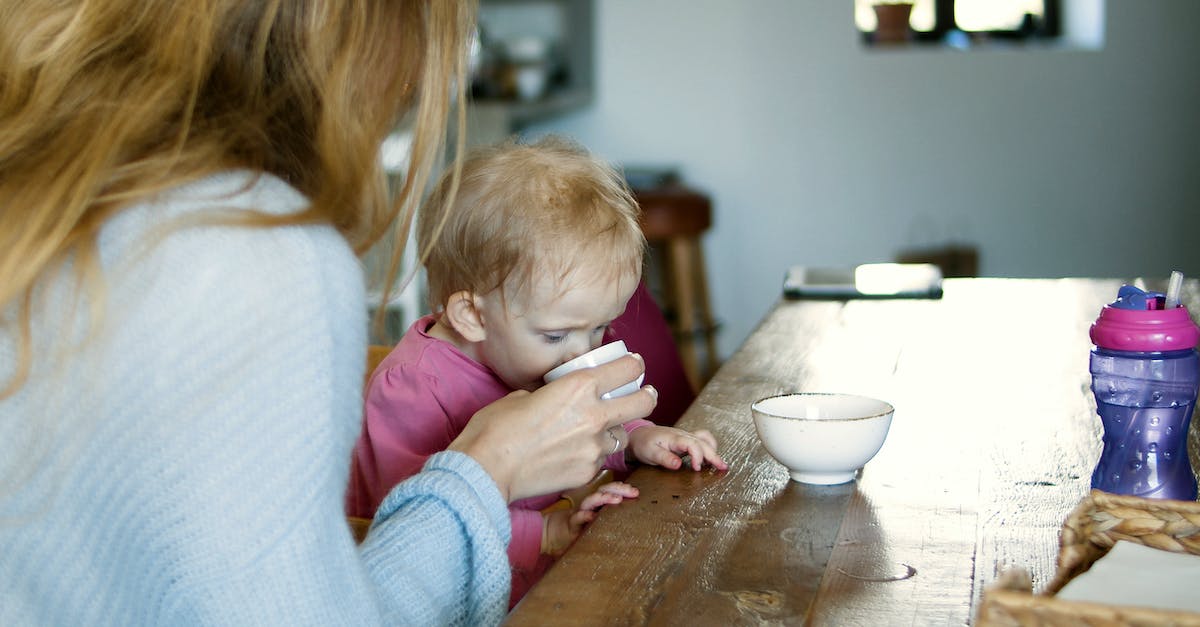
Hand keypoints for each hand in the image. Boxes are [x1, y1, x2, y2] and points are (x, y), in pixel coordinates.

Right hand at [448, 353, 656, 501]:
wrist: (485, 469)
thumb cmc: (496, 428)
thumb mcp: (523, 395)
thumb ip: (551, 395)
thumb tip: (556, 400)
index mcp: (579, 386)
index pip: (627, 369)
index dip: (634, 365)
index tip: (633, 366)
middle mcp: (595, 414)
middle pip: (644, 402)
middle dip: (647, 396)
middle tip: (643, 395)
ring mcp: (594, 447)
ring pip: (621, 435)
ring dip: (613, 431)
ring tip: (595, 432)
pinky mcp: (588, 472)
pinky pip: (600, 459)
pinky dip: (591, 455)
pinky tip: (571, 455)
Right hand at [541, 481, 638, 555]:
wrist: (553, 535)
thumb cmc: (577, 528)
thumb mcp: (595, 522)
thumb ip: (607, 514)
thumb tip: (629, 510)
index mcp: (596, 504)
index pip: (609, 491)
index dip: (621, 488)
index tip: (634, 490)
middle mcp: (588, 506)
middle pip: (603, 491)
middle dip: (618, 489)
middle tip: (632, 491)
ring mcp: (579, 513)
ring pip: (590, 502)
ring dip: (602, 498)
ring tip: (615, 499)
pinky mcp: (570, 524)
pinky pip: (576, 519)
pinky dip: (582, 516)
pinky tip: (590, 516)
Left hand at [627, 426, 727, 471]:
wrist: (638, 435)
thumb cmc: (644, 444)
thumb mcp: (650, 453)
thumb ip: (664, 458)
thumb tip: (679, 464)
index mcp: (674, 438)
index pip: (693, 444)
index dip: (698, 456)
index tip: (698, 468)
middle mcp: (683, 435)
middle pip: (703, 442)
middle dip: (714, 455)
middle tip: (722, 467)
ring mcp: (685, 436)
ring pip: (705, 440)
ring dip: (714, 451)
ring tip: (720, 464)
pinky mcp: (686, 439)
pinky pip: (702, 439)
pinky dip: (709, 446)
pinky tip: (710, 457)